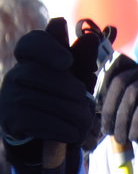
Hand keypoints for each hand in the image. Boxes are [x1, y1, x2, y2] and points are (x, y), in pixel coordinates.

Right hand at [0, 17, 99, 173]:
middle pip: (40, 73)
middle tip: (85, 99)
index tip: (67, 61)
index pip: (31, 42)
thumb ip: (83, 58)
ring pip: (42, 99)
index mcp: (33, 58)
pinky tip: (74, 133)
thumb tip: (91, 37)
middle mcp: (16, 74)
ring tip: (85, 120)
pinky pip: (39, 121)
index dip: (48, 48)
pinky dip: (62, 129)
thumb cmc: (63, 98)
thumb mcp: (76, 78)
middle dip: (70, 89)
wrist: (44, 136)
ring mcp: (10, 97)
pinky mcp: (10, 120)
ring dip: (71, 113)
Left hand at [97, 54, 137, 152]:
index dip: (104, 90)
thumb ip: (119, 110)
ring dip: (124, 118)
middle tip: (109, 133)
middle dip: (111, 109)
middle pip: (121, 81)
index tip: (99, 115)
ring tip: (122, 138)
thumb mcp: (133, 118)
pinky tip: (137, 135)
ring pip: (134, 91)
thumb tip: (97, 116)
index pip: (115, 71)